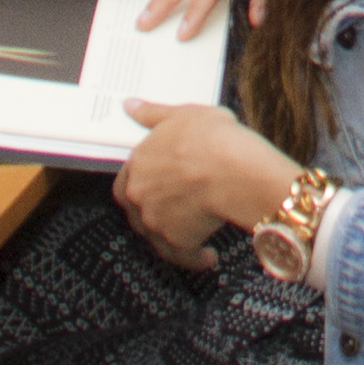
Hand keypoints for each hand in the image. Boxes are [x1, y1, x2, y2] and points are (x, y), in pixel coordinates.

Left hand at [112, 99, 302, 264]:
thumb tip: (131, 106)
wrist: (236, 172)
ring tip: (197, 231)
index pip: (127, 180)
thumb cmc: (214, 141)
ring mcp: (154, 221)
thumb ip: (153, 114)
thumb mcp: (183, 114)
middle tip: (180, 208)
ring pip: (157, 234)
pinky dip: (194, 258)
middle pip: (138, 210)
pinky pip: (181, 255)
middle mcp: (139, 194)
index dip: (145, 183)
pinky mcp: (175, 242)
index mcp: (138, 163)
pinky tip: (208, 256)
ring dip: (174, 235)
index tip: (161, 185)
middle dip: (156, 211)